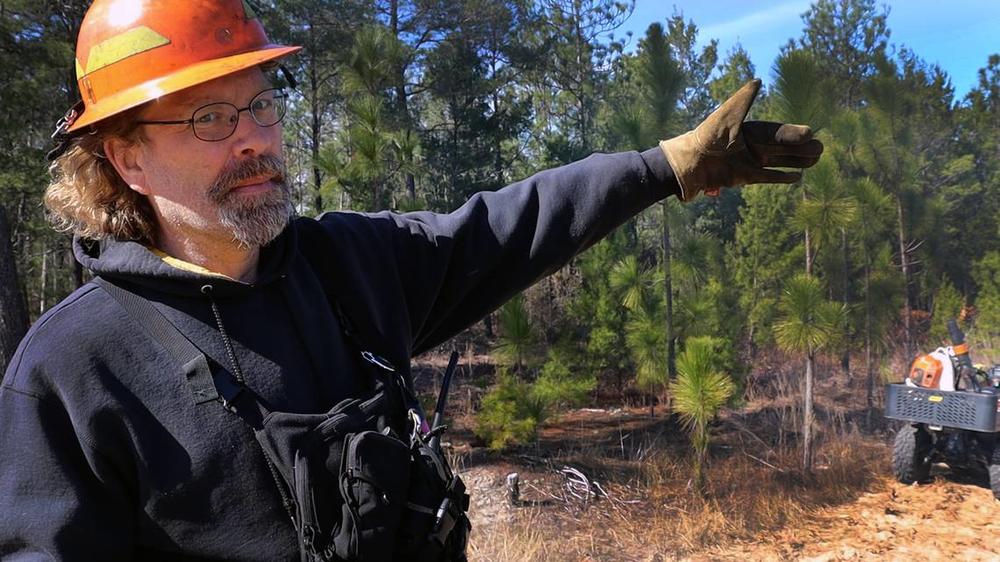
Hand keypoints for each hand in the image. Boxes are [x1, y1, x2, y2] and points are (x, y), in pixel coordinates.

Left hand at [659, 79, 823, 200]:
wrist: (691, 162)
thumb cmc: (708, 137)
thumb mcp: (727, 116)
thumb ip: (744, 100)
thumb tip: (758, 81)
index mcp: (749, 130)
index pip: (776, 132)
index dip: (793, 134)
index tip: (810, 132)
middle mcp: (751, 145)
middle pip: (782, 147)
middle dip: (801, 148)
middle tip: (821, 148)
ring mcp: (749, 161)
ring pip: (778, 161)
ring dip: (796, 161)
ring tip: (816, 159)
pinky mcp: (745, 177)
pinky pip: (768, 177)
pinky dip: (782, 177)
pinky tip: (797, 177)